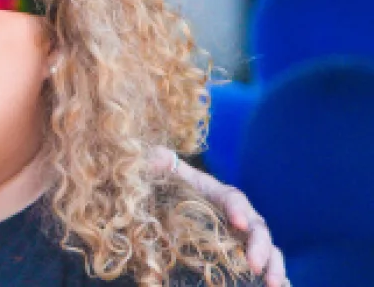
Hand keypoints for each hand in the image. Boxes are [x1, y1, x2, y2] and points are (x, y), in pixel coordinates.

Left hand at [151, 147, 287, 286]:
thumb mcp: (169, 175)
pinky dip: (274, 275)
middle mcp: (241, 215)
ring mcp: (245, 237)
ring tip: (273, 285)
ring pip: (268, 249)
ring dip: (274, 266)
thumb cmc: (177, 186)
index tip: (237, 224)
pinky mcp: (245, 254)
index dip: (237, 210)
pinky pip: (265, 264)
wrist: (178, 201)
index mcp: (221, 194)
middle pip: (257, 228)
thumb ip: (160, 164)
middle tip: (255, 266)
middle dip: (260, 246)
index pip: (233, 199)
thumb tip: (155, 156)